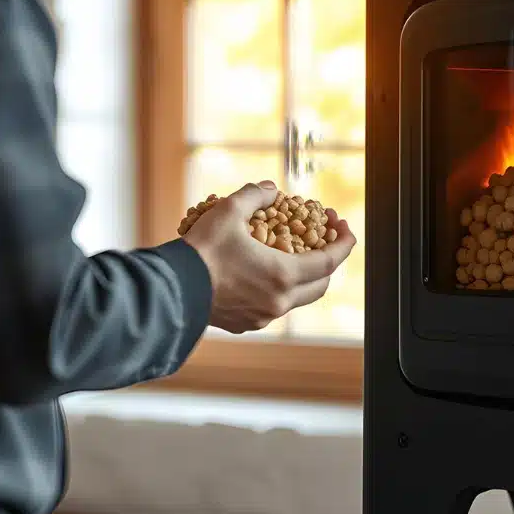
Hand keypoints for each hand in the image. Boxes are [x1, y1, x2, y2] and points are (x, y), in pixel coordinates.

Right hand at [182, 181, 356, 333]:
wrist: (170, 291)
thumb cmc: (202, 251)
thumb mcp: (229, 211)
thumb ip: (255, 195)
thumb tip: (271, 188)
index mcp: (283, 275)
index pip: (330, 261)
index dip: (343, 242)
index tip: (344, 226)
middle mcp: (279, 301)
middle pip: (321, 284)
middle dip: (328, 261)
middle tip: (322, 239)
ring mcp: (263, 316)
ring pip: (298, 298)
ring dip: (303, 276)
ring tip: (294, 253)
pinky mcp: (246, 324)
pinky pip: (273, 306)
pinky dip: (278, 288)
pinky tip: (265, 271)